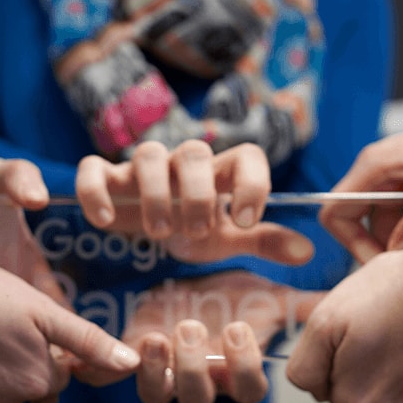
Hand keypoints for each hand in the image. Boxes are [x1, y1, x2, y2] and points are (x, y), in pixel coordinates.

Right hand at [75, 140, 313, 265]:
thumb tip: (308, 251)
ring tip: (160, 233)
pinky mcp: (105, 177)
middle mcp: (182, 162)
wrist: (143, 227)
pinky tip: (107, 222)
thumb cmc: (191, 225)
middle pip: (194, 151)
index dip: (253, 184)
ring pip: (148, 155)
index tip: (246, 221)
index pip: (249, 155)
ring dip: (155, 195)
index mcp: (220, 172)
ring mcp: (141, 166)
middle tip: (197, 231)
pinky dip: (97, 192)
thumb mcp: (227, 239)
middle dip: (198, 194)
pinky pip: (93, 169)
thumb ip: (263, 241)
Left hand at [95, 271, 322, 402]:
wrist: (175, 282)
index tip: (238, 328)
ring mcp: (160, 375)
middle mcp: (199, 380)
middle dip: (194, 369)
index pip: (248, 391)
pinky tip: (99, 351)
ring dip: (155, 371)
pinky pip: (106, 377)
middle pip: (198, 400)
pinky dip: (96, 368)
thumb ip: (303, 304)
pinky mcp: (123, 361)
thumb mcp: (265, 293)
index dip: (243, 367)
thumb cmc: (227, 294)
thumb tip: (342, 303)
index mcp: (233, 369)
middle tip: (190, 327)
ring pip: (157, 397)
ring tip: (154, 336)